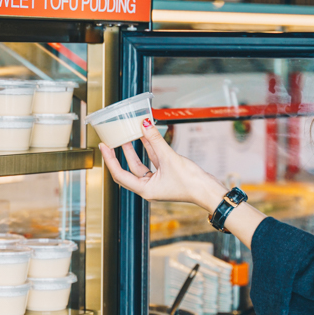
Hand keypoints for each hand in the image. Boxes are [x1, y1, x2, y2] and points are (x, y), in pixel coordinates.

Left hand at [98, 119, 228, 211]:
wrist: (209, 190)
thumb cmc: (191, 183)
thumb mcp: (169, 158)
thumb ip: (155, 140)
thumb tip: (144, 124)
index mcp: (145, 190)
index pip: (120, 175)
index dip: (110, 160)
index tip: (104, 147)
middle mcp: (149, 187)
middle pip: (128, 169)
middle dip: (120, 153)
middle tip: (111, 140)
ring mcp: (158, 181)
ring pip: (141, 163)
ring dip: (134, 149)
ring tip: (127, 135)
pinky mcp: (167, 175)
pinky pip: (153, 160)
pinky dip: (149, 149)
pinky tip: (145, 136)